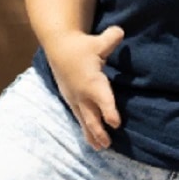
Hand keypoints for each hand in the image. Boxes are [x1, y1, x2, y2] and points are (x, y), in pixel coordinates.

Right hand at [47, 25, 124, 149]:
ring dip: (92, 134)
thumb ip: (111, 38)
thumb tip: (120, 31)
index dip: (109, 111)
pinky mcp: (71, 99)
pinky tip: (91, 140)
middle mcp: (82, 93)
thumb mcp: (98, 41)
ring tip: (101, 148)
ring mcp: (75, 98)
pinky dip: (85, 129)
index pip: (102, 98)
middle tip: (108, 144)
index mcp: (91, 81)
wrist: (58, 47)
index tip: (116, 123)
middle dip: (99, 130)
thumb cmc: (81, 45)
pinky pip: (79, 117)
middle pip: (92, 116)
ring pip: (84, 120)